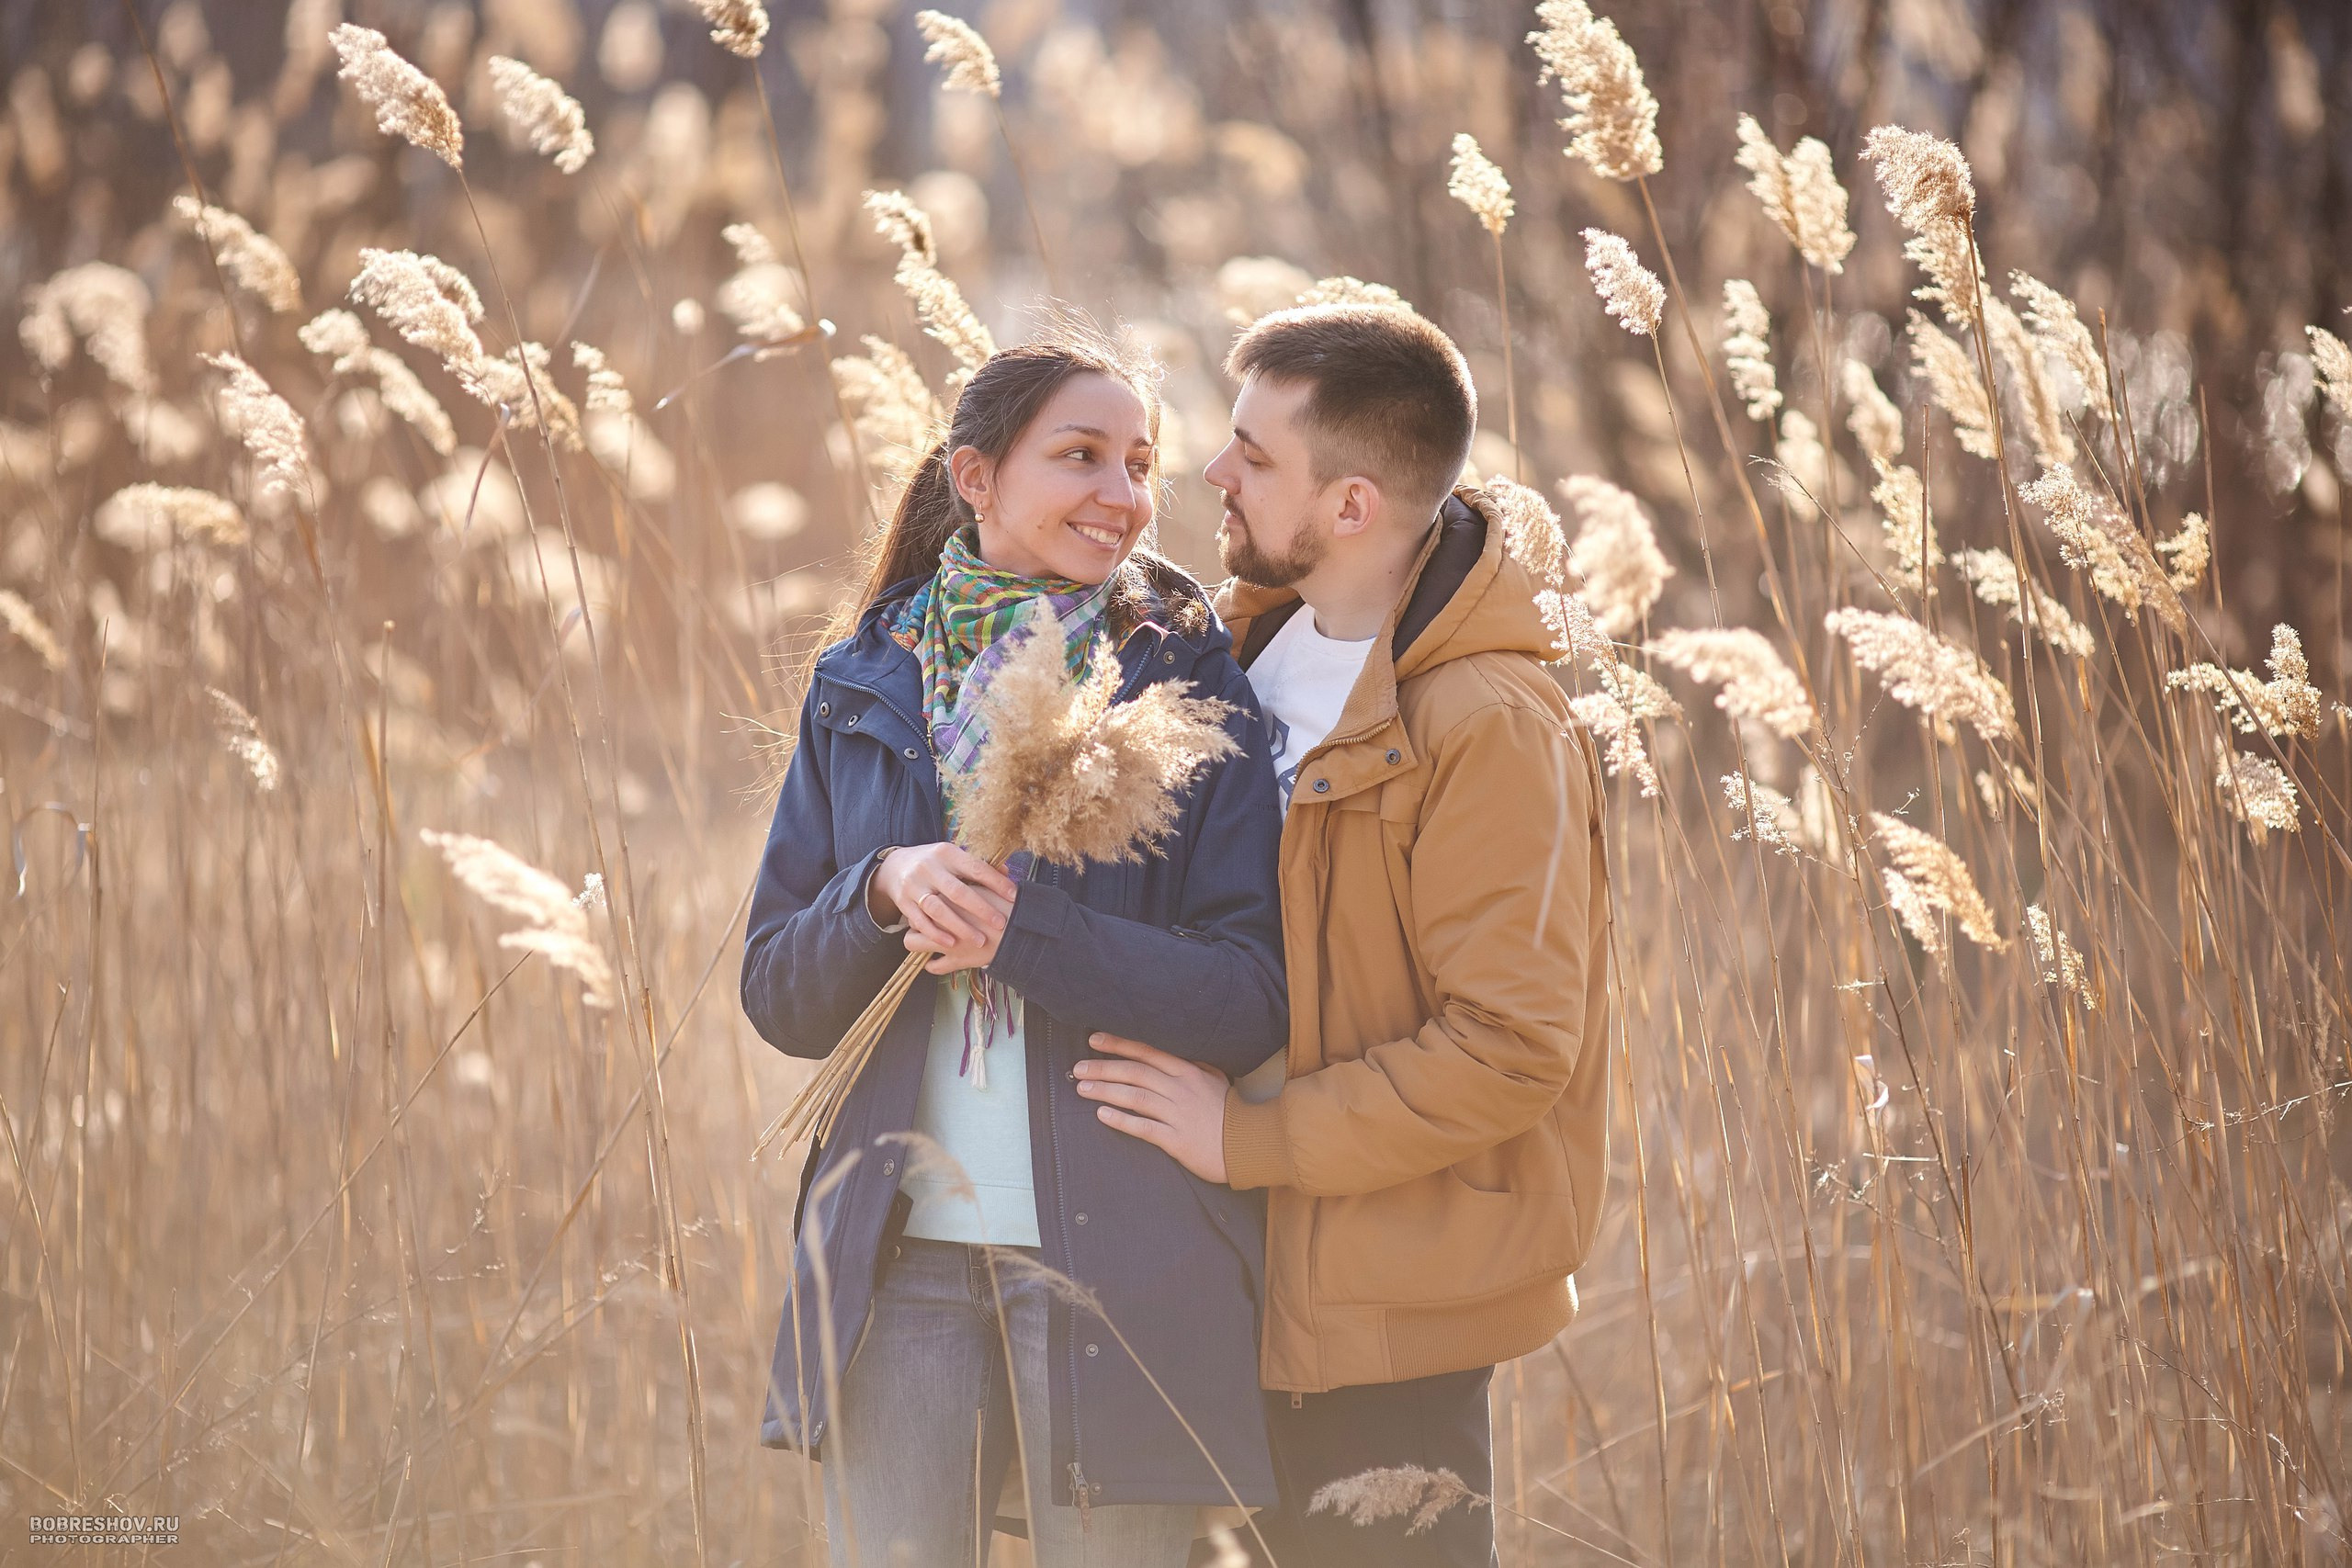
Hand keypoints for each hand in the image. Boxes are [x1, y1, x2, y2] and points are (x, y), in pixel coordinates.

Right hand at [868, 843, 1017, 973]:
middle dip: (981, 909)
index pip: (975, 868)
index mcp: (946, 853)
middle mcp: (928, 867)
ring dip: (960, 926)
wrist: (896, 865)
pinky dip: (936, 933)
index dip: (996, 883)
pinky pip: (920, 921)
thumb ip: (977, 865)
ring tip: (979, 940)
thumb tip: (1006, 873)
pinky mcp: (903, 901)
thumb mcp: (954, 857)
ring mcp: (914, 885)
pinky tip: (951, 943)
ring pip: (938, 909)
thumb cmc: (936, 863)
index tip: (1014, 896)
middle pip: (957, 891)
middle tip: (1000, 923)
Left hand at [1072, 1033, 1230, 1182]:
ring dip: (1106, 1091)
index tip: (1094, 1040)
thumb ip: (1194, 1065)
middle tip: (1078, 1068)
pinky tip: (1102, 1115)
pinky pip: (1144, 1128)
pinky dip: (1121, 1120)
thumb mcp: (1215, 1079)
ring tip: (1082, 1089)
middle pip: (1135, 1073)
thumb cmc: (1229, 1112)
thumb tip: (1172, 1054)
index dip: (1119, 1045)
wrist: (1249, 1144)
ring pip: (1135, 1097)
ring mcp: (1178, 1115)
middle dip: (1103, 1068)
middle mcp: (1180, 1089)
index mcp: (1187, 1072)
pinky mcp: (1176, 1140)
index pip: (1147, 1052)